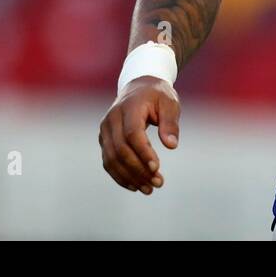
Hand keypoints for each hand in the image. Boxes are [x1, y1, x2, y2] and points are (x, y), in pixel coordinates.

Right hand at [99, 76, 181, 194]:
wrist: (139, 87)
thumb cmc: (158, 96)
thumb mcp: (170, 103)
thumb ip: (170, 123)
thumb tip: (172, 145)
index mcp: (129, 107)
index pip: (132, 134)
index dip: (143, 153)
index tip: (157, 168)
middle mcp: (112, 119)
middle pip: (121, 149)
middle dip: (138, 169)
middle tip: (158, 183)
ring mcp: (105, 130)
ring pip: (112, 159)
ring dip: (129, 177)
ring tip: (149, 189)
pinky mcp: (104, 140)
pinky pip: (108, 161)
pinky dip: (120, 176)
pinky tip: (135, 186)